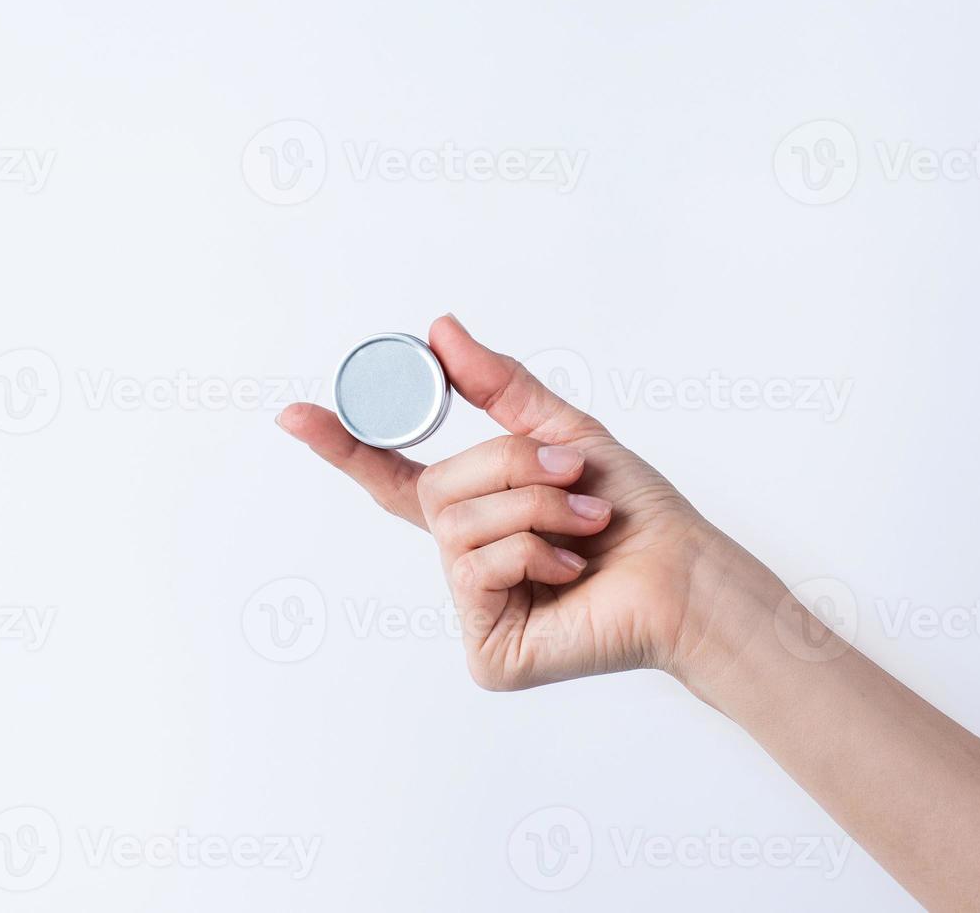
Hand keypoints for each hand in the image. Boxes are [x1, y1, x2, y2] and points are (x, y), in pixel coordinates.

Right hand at [278, 314, 763, 690]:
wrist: (686, 575)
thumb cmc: (636, 513)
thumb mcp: (562, 431)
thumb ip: (496, 385)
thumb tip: (438, 329)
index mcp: (475, 512)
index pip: (392, 477)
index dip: (343, 445)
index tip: (293, 414)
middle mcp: (464, 558)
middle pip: (436, 490)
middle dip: (509, 468)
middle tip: (572, 476)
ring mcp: (473, 606)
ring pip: (457, 526)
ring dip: (533, 508)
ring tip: (584, 525)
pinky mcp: (486, 650)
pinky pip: (477, 570)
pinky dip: (533, 553)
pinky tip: (569, 571)